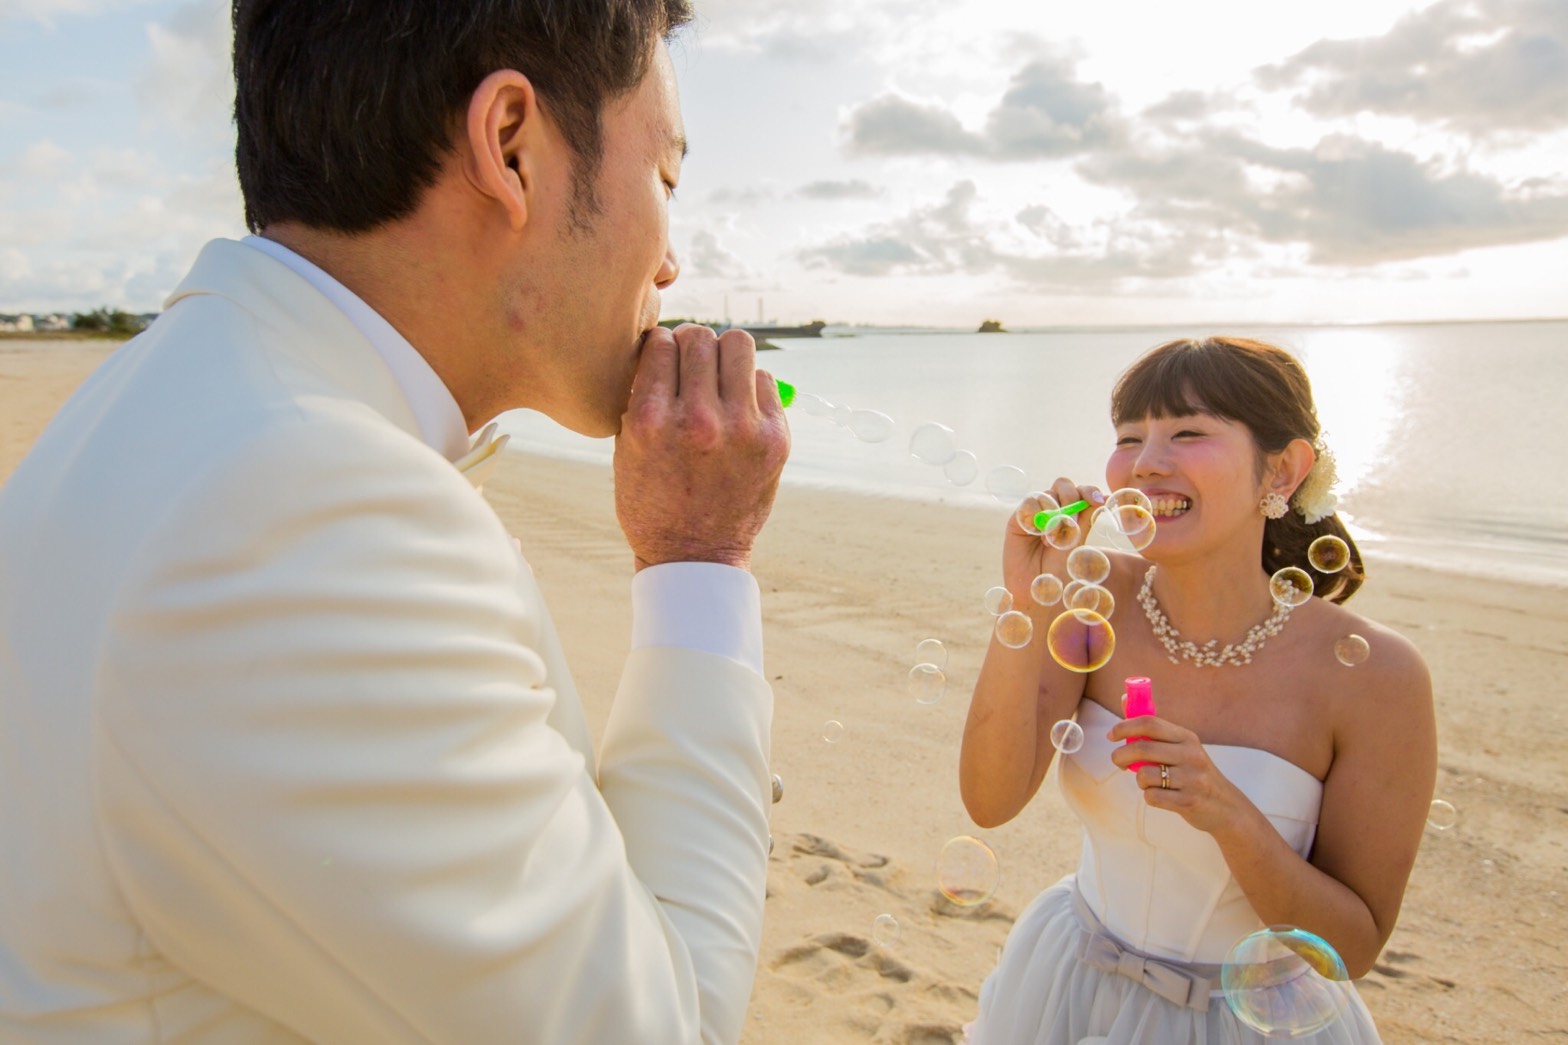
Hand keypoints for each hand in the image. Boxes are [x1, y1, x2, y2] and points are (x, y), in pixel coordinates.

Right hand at [614, 324, 789, 570]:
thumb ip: (641, 395)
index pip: (660, 343)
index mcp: (651, 421)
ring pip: (739, 345)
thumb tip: (662, 344)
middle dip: (690, 344)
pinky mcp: (775, 438)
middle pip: (699, 338)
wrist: (694, 555)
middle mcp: (698, 420)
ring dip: (724, 354)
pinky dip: (749, 385)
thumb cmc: (651, 500)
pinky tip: (737, 406)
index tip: (662, 358)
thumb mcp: (626, 449)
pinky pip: (765, 379)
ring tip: (717, 375)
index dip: (659, 346)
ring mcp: (742, 428)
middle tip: (689, 363)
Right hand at [1003, 478, 1104, 602]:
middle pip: (1063, 485)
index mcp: (1072, 515)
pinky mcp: (1018, 519)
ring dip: (1053, 515)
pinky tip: (1036, 536)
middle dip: (1071, 498)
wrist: (1038, 590)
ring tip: (1052, 541)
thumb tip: (1105, 496)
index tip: (1098, 501)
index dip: (1089, 491)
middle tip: (1072, 524)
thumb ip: (1086, 519)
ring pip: (1047, 494)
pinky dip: (1036, 515)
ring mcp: (1035, 513)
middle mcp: (1054, 510)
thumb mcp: (1077, 543)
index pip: (1081, 491)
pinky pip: (1029, 503)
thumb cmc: (1060, 571)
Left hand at [1106, 713, 1246, 834]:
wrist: (1225, 806)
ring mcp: (1191, 778)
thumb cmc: (1193, 772)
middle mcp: (1191, 755)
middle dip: (1120, 755)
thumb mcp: (1181, 746)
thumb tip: (1124, 698)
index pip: (1149, 723)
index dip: (1124, 727)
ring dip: (1139, 780)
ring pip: (1144, 775)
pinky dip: (1149, 796)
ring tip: (1150, 782)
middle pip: (1142, 748)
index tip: (1111, 735)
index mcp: (1186, 737)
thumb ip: (1153, 727)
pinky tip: (1161, 796)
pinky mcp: (1188, 801)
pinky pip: (1152, 796)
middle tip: (1117, 761)